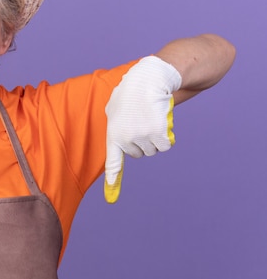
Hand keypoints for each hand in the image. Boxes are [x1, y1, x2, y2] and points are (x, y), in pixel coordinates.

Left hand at [104, 56, 181, 202]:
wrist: (148, 79)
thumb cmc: (131, 91)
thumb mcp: (115, 107)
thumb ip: (116, 123)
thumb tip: (120, 134)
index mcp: (113, 134)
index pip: (112, 161)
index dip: (113, 179)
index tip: (110, 198)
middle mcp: (125, 140)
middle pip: (139, 154)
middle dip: (142, 141)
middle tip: (142, 121)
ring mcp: (141, 138)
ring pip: (153, 150)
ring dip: (155, 137)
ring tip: (150, 117)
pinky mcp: (157, 134)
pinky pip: (165, 145)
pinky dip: (167, 136)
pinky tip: (161, 120)